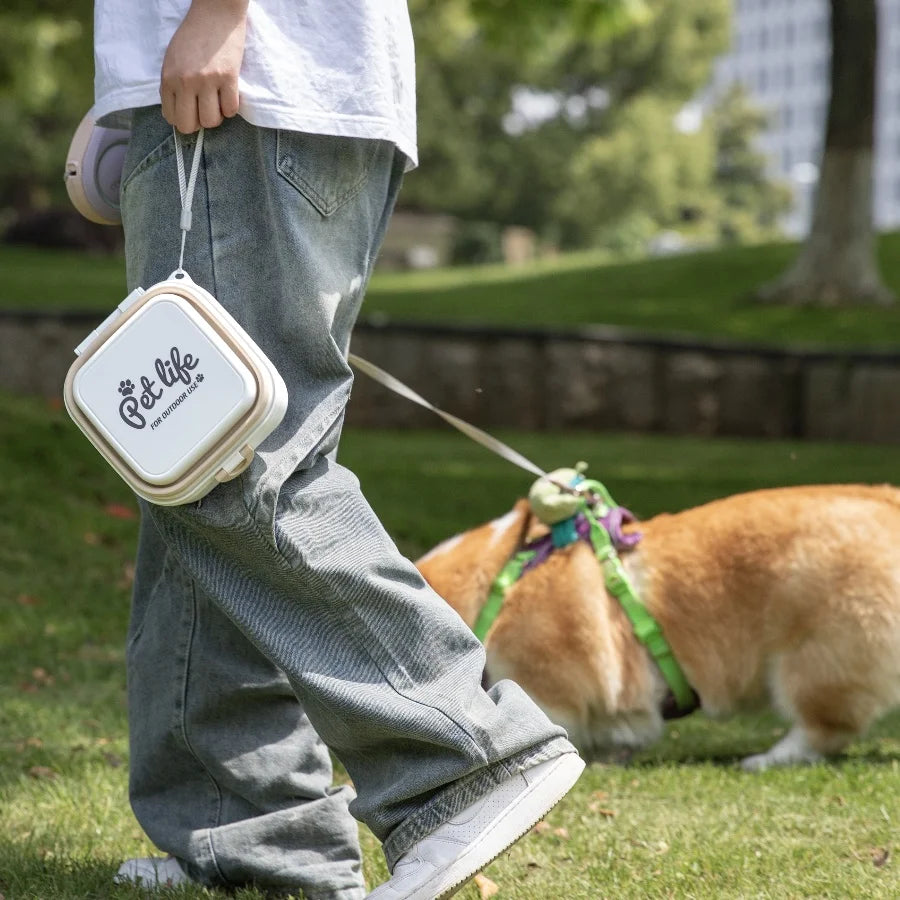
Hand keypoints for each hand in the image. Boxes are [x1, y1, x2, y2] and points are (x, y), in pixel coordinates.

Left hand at [160, 0, 248, 133]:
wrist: (215, 12)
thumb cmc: (193, 35)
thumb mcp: (173, 60)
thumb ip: (173, 85)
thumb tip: (180, 111)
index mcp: (169, 77)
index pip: (171, 117)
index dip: (182, 119)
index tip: (191, 112)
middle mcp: (186, 82)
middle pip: (189, 125)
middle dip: (198, 123)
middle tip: (205, 111)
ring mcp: (207, 81)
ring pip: (211, 121)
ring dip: (216, 116)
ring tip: (217, 101)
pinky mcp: (229, 78)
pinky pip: (231, 110)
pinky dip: (231, 107)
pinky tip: (229, 94)